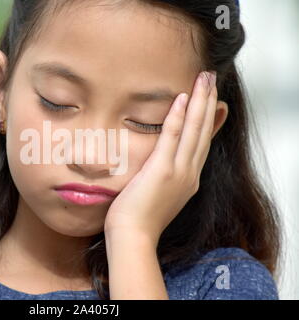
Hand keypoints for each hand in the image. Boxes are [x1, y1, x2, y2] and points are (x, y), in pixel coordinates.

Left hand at [104, 71, 217, 244]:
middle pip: (203, 131)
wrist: (133, 238)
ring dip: (201, 101)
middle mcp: (189, 174)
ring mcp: (179, 172)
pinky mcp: (162, 171)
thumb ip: (161, 178)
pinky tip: (182, 98)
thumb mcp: (156, 195)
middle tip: (212, 77)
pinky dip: (179, 118)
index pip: (202, 143)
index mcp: (188, 179)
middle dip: (209, 102)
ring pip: (195, 130)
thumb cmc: (137, 219)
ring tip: (205, 78)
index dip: (210, 120)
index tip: (215, 101)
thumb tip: (156, 168)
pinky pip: (173, 138)